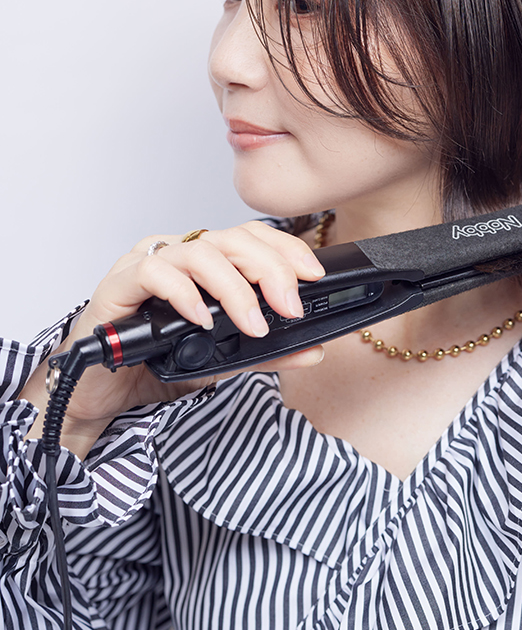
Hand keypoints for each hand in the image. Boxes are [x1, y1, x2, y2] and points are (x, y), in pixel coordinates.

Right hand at [23, 222, 326, 456]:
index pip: (252, 236)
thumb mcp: (222, 360)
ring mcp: (147, 265)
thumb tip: (313, 349)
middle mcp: (178, 254)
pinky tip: (200, 320)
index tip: (314, 275)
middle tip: (290, 306)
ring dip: (233, 288)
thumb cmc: (152, 365)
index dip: (286, 249)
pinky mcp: (118, 285)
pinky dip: (184, 294)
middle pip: (232, 238)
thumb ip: (267, 353)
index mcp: (205, 262)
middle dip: (270, 268)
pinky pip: (154, 272)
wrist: (99, 392)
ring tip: (252, 324)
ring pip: (198, 252)